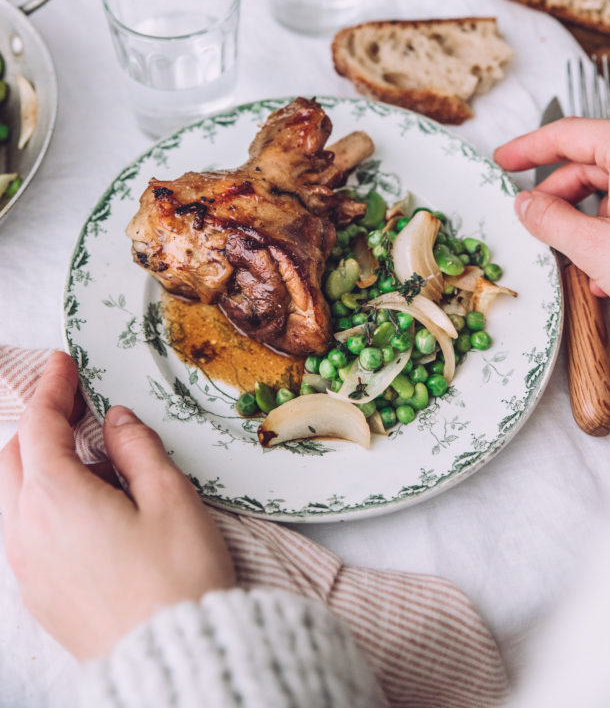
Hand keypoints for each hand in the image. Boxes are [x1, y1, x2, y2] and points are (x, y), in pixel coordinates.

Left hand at [0, 352, 234, 659]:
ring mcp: (27, 568)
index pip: (40, 426)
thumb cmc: (177, 580)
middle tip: (78, 406)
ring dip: (40, 465)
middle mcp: (26, 532)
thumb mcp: (170, 497)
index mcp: (55, 499)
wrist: (174, 663)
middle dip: (40, 425)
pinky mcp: (39, 595)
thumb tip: (116, 420)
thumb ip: (137, 448)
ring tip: (93, 461)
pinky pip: (25, 531)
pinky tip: (88, 508)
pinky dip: (43, 503)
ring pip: (15, 496)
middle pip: (14, 458)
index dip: (52, 388)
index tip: (62, 363)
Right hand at [494, 117, 609, 330]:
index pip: (565, 134)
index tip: (502, 160)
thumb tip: (526, 204)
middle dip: (558, 194)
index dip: (527, 149)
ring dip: (587, 219)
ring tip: (571, 257)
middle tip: (530, 218)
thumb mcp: (595, 248)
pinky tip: (605, 269)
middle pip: (590, 160)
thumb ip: (549, 220)